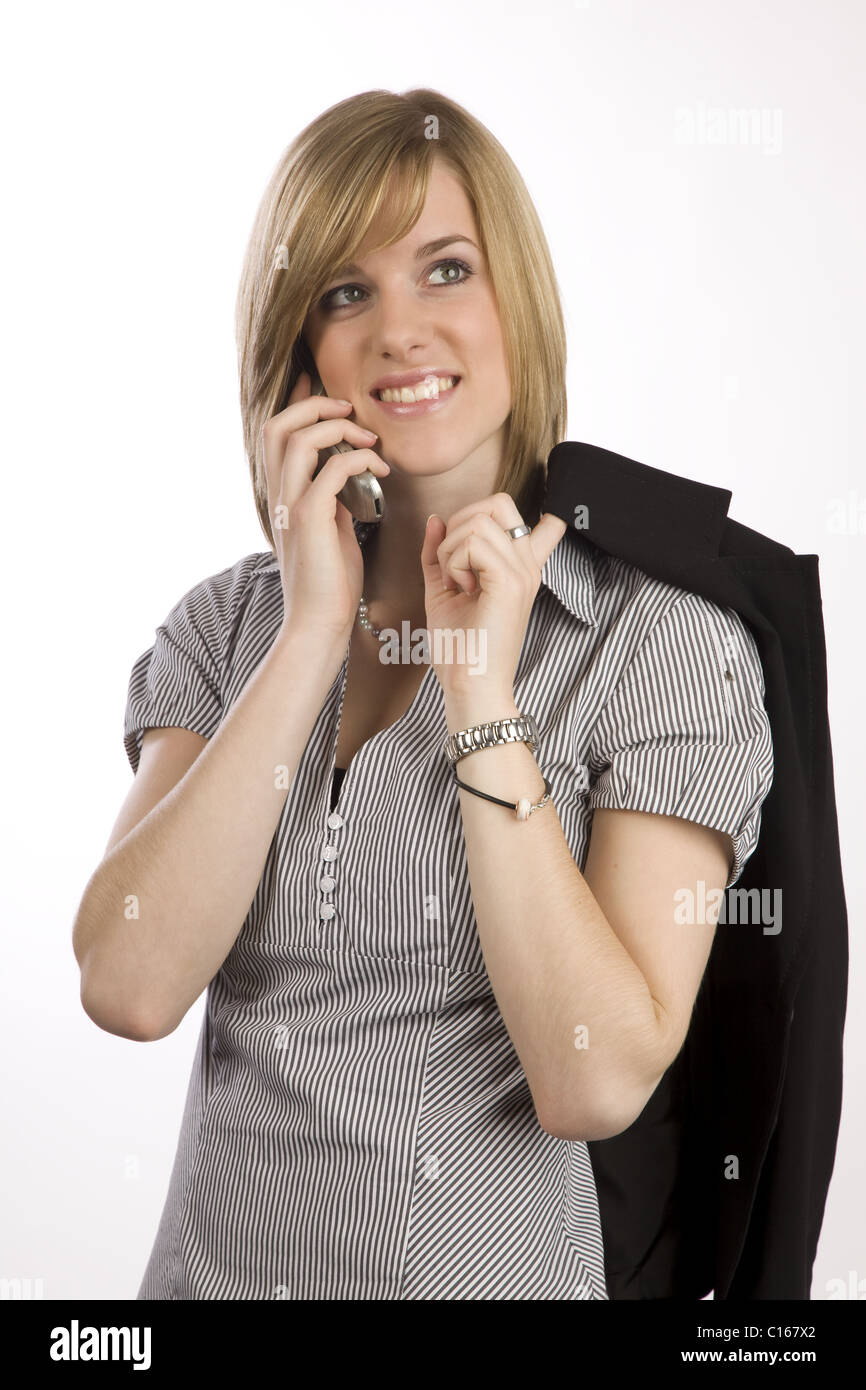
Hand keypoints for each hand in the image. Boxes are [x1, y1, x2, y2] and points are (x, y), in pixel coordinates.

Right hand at [261, 370, 389, 642]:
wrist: (319, 624)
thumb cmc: (330, 583)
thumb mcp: (330, 529)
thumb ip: (330, 499)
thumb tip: (345, 474)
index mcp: (281, 495)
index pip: (275, 434)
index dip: (297, 403)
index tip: (324, 388)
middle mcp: (279, 495)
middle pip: (277, 425)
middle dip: (314, 406)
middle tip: (350, 412)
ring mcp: (290, 506)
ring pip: (297, 439)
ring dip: (337, 429)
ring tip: (370, 441)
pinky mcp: (309, 521)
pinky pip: (330, 471)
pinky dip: (358, 461)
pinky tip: (381, 472)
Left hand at [420, 493, 566, 698]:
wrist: (470, 686)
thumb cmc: (460, 648)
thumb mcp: (443, 591)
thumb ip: (439, 554)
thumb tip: (435, 519)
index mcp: (519, 569)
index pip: (547, 524)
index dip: (519, 514)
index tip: (494, 527)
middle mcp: (527, 566)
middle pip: (498, 503)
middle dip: (461, 522)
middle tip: (452, 564)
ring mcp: (522, 572)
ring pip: (479, 521)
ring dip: (451, 548)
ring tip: (455, 583)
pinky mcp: (510, 582)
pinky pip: (474, 543)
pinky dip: (454, 561)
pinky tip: (459, 588)